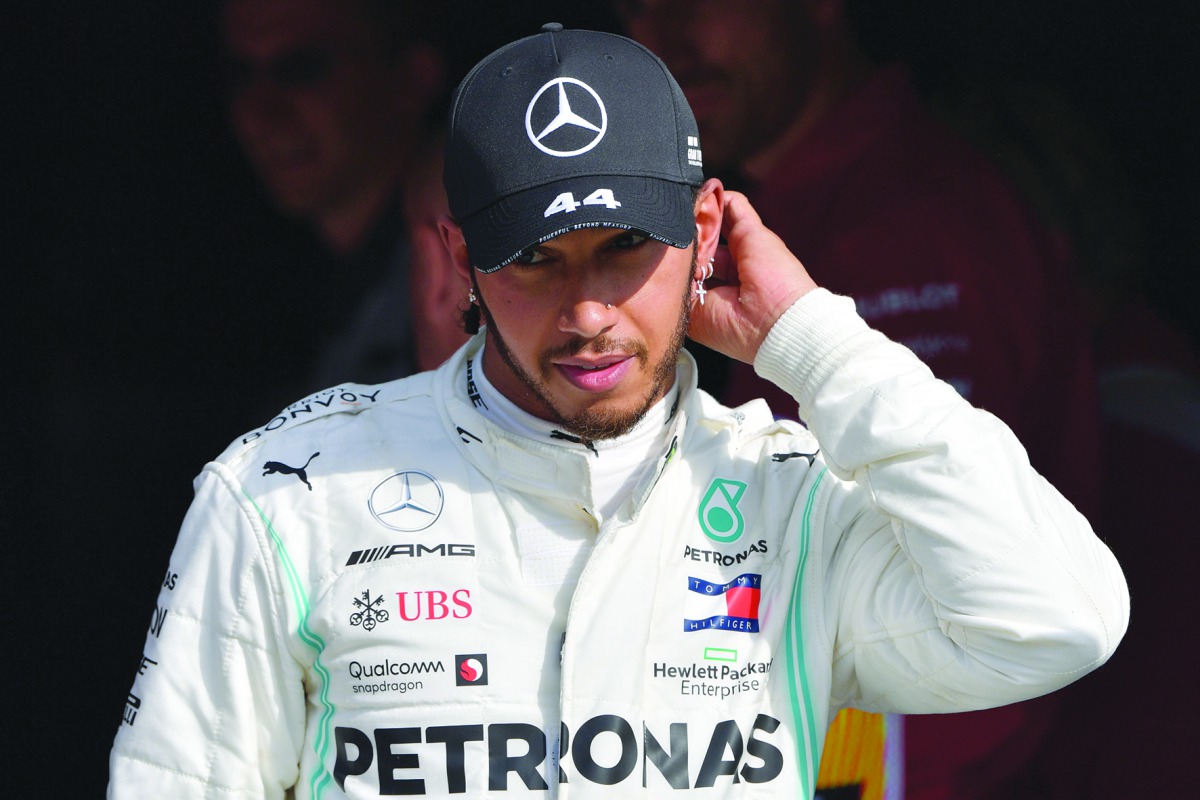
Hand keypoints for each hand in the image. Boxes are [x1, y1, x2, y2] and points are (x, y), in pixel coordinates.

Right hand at [689, 189, 817, 363]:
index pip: (709, 233)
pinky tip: (679, 262)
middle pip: (692, 248)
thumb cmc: (777, 277)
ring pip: (681, 266)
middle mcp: (718, 277)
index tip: (691, 202)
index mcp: (737, 258)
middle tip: (684, 222)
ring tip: (684, 242)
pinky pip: (674, 288)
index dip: (701, 218)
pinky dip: (675, 274)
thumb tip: (713, 189)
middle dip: (689, 234)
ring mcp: (703, 295)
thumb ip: (734, 209)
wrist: (778, 321)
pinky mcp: (691, 313)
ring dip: (682, 254)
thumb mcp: (755, 232)